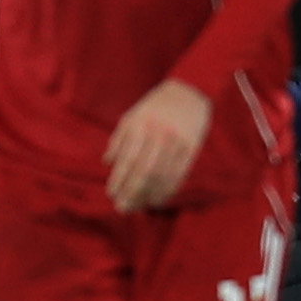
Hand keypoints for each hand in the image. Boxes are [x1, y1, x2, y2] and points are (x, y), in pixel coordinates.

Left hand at [103, 78, 210, 211]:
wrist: (189, 92)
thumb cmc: (155, 105)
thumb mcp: (132, 115)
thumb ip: (119, 138)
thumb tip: (107, 162)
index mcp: (141, 125)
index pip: (128, 159)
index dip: (119, 179)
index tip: (112, 194)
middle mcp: (159, 134)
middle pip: (144, 172)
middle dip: (132, 193)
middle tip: (123, 208)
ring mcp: (178, 142)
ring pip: (162, 176)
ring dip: (149, 195)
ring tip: (138, 206)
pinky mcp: (192, 148)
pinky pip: (179, 174)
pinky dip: (168, 190)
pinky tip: (158, 199)